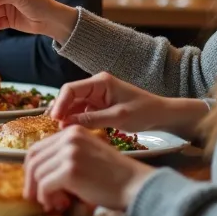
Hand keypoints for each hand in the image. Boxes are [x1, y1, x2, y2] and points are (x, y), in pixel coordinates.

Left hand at [24, 125, 155, 211]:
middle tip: (35, 197)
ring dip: (42, 192)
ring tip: (55, 203)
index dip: (32, 168)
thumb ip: (65, 156)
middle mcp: (69, 137)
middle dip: (31, 181)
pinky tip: (60, 204)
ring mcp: (69, 153)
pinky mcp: (70, 170)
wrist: (134, 184)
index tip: (35, 184)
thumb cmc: (114, 175)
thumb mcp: (88, 154)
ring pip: (38, 173)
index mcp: (73, 131)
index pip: (38, 147)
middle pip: (33, 159)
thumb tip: (39, 173)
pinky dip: (48, 198)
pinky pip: (45, 185)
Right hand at [49, 73, 203, 135]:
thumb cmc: (144, 112)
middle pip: (70, 96)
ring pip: (74, 105)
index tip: (54, 120)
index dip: (59, 104)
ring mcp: (97, 95)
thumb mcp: (117, 118)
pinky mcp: (100, 105)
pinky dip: (76, 120)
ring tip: (61, 133)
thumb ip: (91, 119)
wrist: (162, 115)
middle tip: (54, 130)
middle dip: (61, 111)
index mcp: (100, 82)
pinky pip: (82, 111)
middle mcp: (96, 86)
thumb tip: (66, 124)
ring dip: (68, 117)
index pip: (71, 89)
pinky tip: (73, 132)